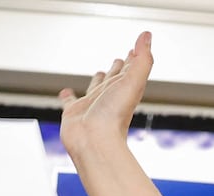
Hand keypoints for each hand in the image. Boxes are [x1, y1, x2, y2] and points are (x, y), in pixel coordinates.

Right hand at [59, 31, 152, 159]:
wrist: (94, 141)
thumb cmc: (114, 116)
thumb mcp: (133, 81)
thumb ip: (142, 59)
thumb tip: (147, 36)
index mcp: (124, 89)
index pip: (131, 70)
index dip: (135, 58)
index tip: (136, 49)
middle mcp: (109, 97)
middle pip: (115, 78)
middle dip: (118, 68)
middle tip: (120, 59)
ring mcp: (92, 105)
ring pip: (96, 89)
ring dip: (98, 80)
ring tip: (100, 73)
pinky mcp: (74, 114)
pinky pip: (70, 102)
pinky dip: (68, 96)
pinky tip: (66, 93)